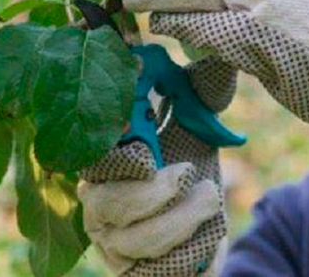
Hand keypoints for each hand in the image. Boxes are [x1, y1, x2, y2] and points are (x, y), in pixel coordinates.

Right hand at [80, 58, 233, 275]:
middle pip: (106, 198)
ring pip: (135, 236)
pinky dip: (189, 251)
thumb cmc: (189, 178)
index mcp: (104, 158)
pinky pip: (154, 268)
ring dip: (182, 219)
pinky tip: (205, 237)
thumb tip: (216, 53)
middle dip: (154, 189)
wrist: (202, 238)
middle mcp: (95, 199)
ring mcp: (109, 239)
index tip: (147, 126)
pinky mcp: (128, 272)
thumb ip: (199, 96)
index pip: (92, 149)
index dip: (118, 138)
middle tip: (187, 173)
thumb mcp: (195, 132)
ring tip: (210, 199)